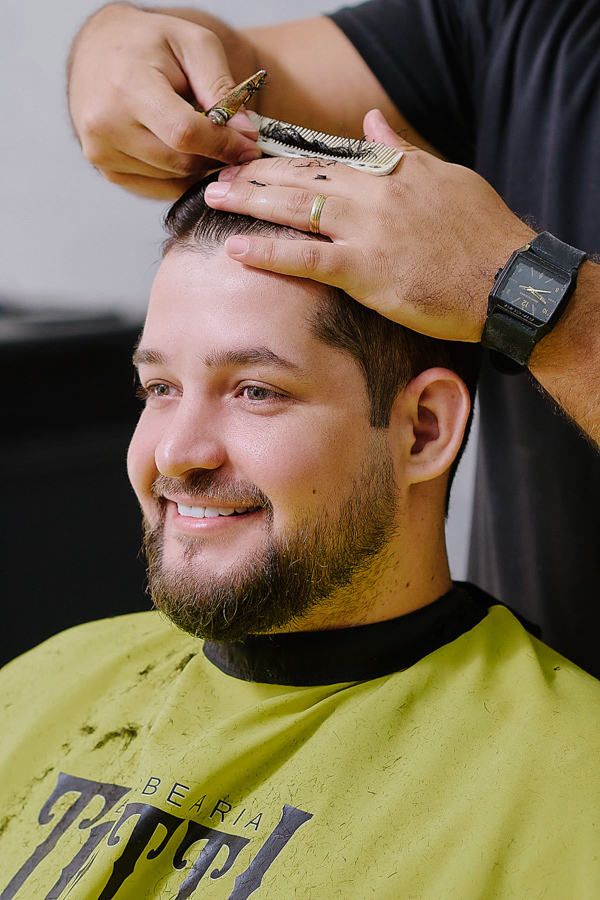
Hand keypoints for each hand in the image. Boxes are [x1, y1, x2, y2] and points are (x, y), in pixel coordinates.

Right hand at [68, 4, 260, 198]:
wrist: (101, 50)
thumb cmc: (150, 43)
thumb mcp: (193, 43)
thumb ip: (221, 86)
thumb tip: (244, 132)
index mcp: (128, 87)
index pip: (184, 134)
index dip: (223, 144)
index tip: (249, 146)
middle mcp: (106, 125)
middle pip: (181, 162)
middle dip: (214, 155)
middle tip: (231, 139)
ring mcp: (103, 153)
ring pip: (173, 179)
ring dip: (197, 164)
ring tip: (197, 133)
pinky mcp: (108, 171)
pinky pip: (160, 188)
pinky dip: (179, 174)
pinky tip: (178, 147)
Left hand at [204, 109, 533, 341]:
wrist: (508, 279)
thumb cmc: (484, 234)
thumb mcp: (447, 177)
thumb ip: (402, 152)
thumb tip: (373, 121)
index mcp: (392, 172)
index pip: (326, 157)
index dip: (284, 155)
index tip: (252, 152)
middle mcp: (373, 194)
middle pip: (301, 176)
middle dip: (254, 173)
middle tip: (215, 171)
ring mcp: (367, 230)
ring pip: (295, 208)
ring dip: (250, 201)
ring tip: (211, 197)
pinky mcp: (367, 270)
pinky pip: (307, 259)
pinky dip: (269, 252)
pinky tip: (236, 248)